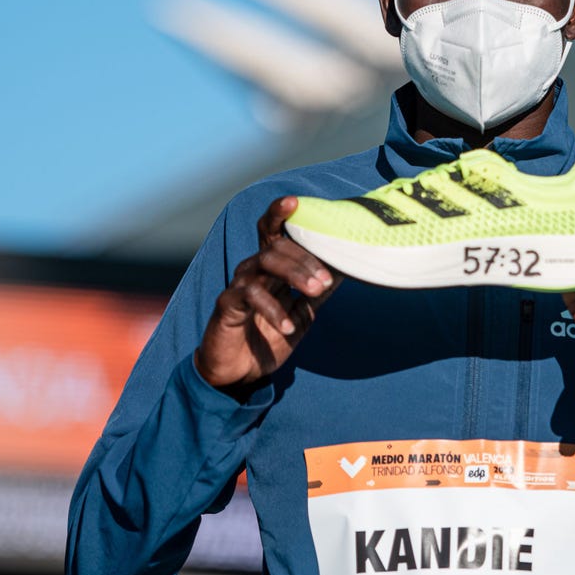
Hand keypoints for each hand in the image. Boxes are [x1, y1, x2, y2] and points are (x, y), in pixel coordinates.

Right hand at [195, 196, 340, 394]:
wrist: (239, 372)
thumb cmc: (268, 337)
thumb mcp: (302, 314)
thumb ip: (319, 291)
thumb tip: (346, 269)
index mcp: (271, 267)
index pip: (274, 232)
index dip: (280, 213)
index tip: (295, 201)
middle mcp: (253, 269)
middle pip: (277, 246)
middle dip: (305, 257)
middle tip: (326, 278)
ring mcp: (239, 285)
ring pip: (265, 262)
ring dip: (294, 274)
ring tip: (314, 291)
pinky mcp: (227, 305)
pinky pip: (250, 297)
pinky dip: (273, 310)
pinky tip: (288, 328)